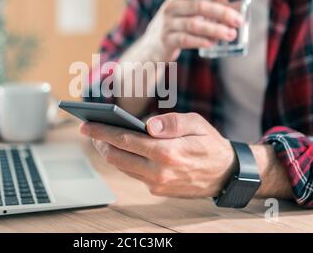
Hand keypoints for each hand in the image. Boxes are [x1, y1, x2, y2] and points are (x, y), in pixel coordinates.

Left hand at [80, 112, 237, 197]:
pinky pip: (132, 173)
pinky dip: (123, 160)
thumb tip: (148, 124)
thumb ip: (172, 122)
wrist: (225, 174)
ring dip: (109, 151)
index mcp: (168, 152)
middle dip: (99, 142)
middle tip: (89, 129)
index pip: (125, 140)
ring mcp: (157, 184)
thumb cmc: (209, 143)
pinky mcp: (157, 189)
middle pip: (116, 157)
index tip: (86, 124)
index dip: (102, 131)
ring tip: (101, 137)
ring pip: (122, 167)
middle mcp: (159, 172)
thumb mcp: (196, 123)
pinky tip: (121, 148)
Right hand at [141, 0, 243, 61]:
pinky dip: (201, 41)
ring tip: (231, 35)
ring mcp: (167, 24)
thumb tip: (240, 7)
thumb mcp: (188, 11)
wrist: (152, 45)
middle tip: (238, 21)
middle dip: (222, 13)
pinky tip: (213, 43)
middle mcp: (171, 6)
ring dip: (215, 29)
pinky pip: (186, 40)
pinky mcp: (167, 40)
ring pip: (194, 24)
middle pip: (198, 6)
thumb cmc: (177, 24)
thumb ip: (210, 7)